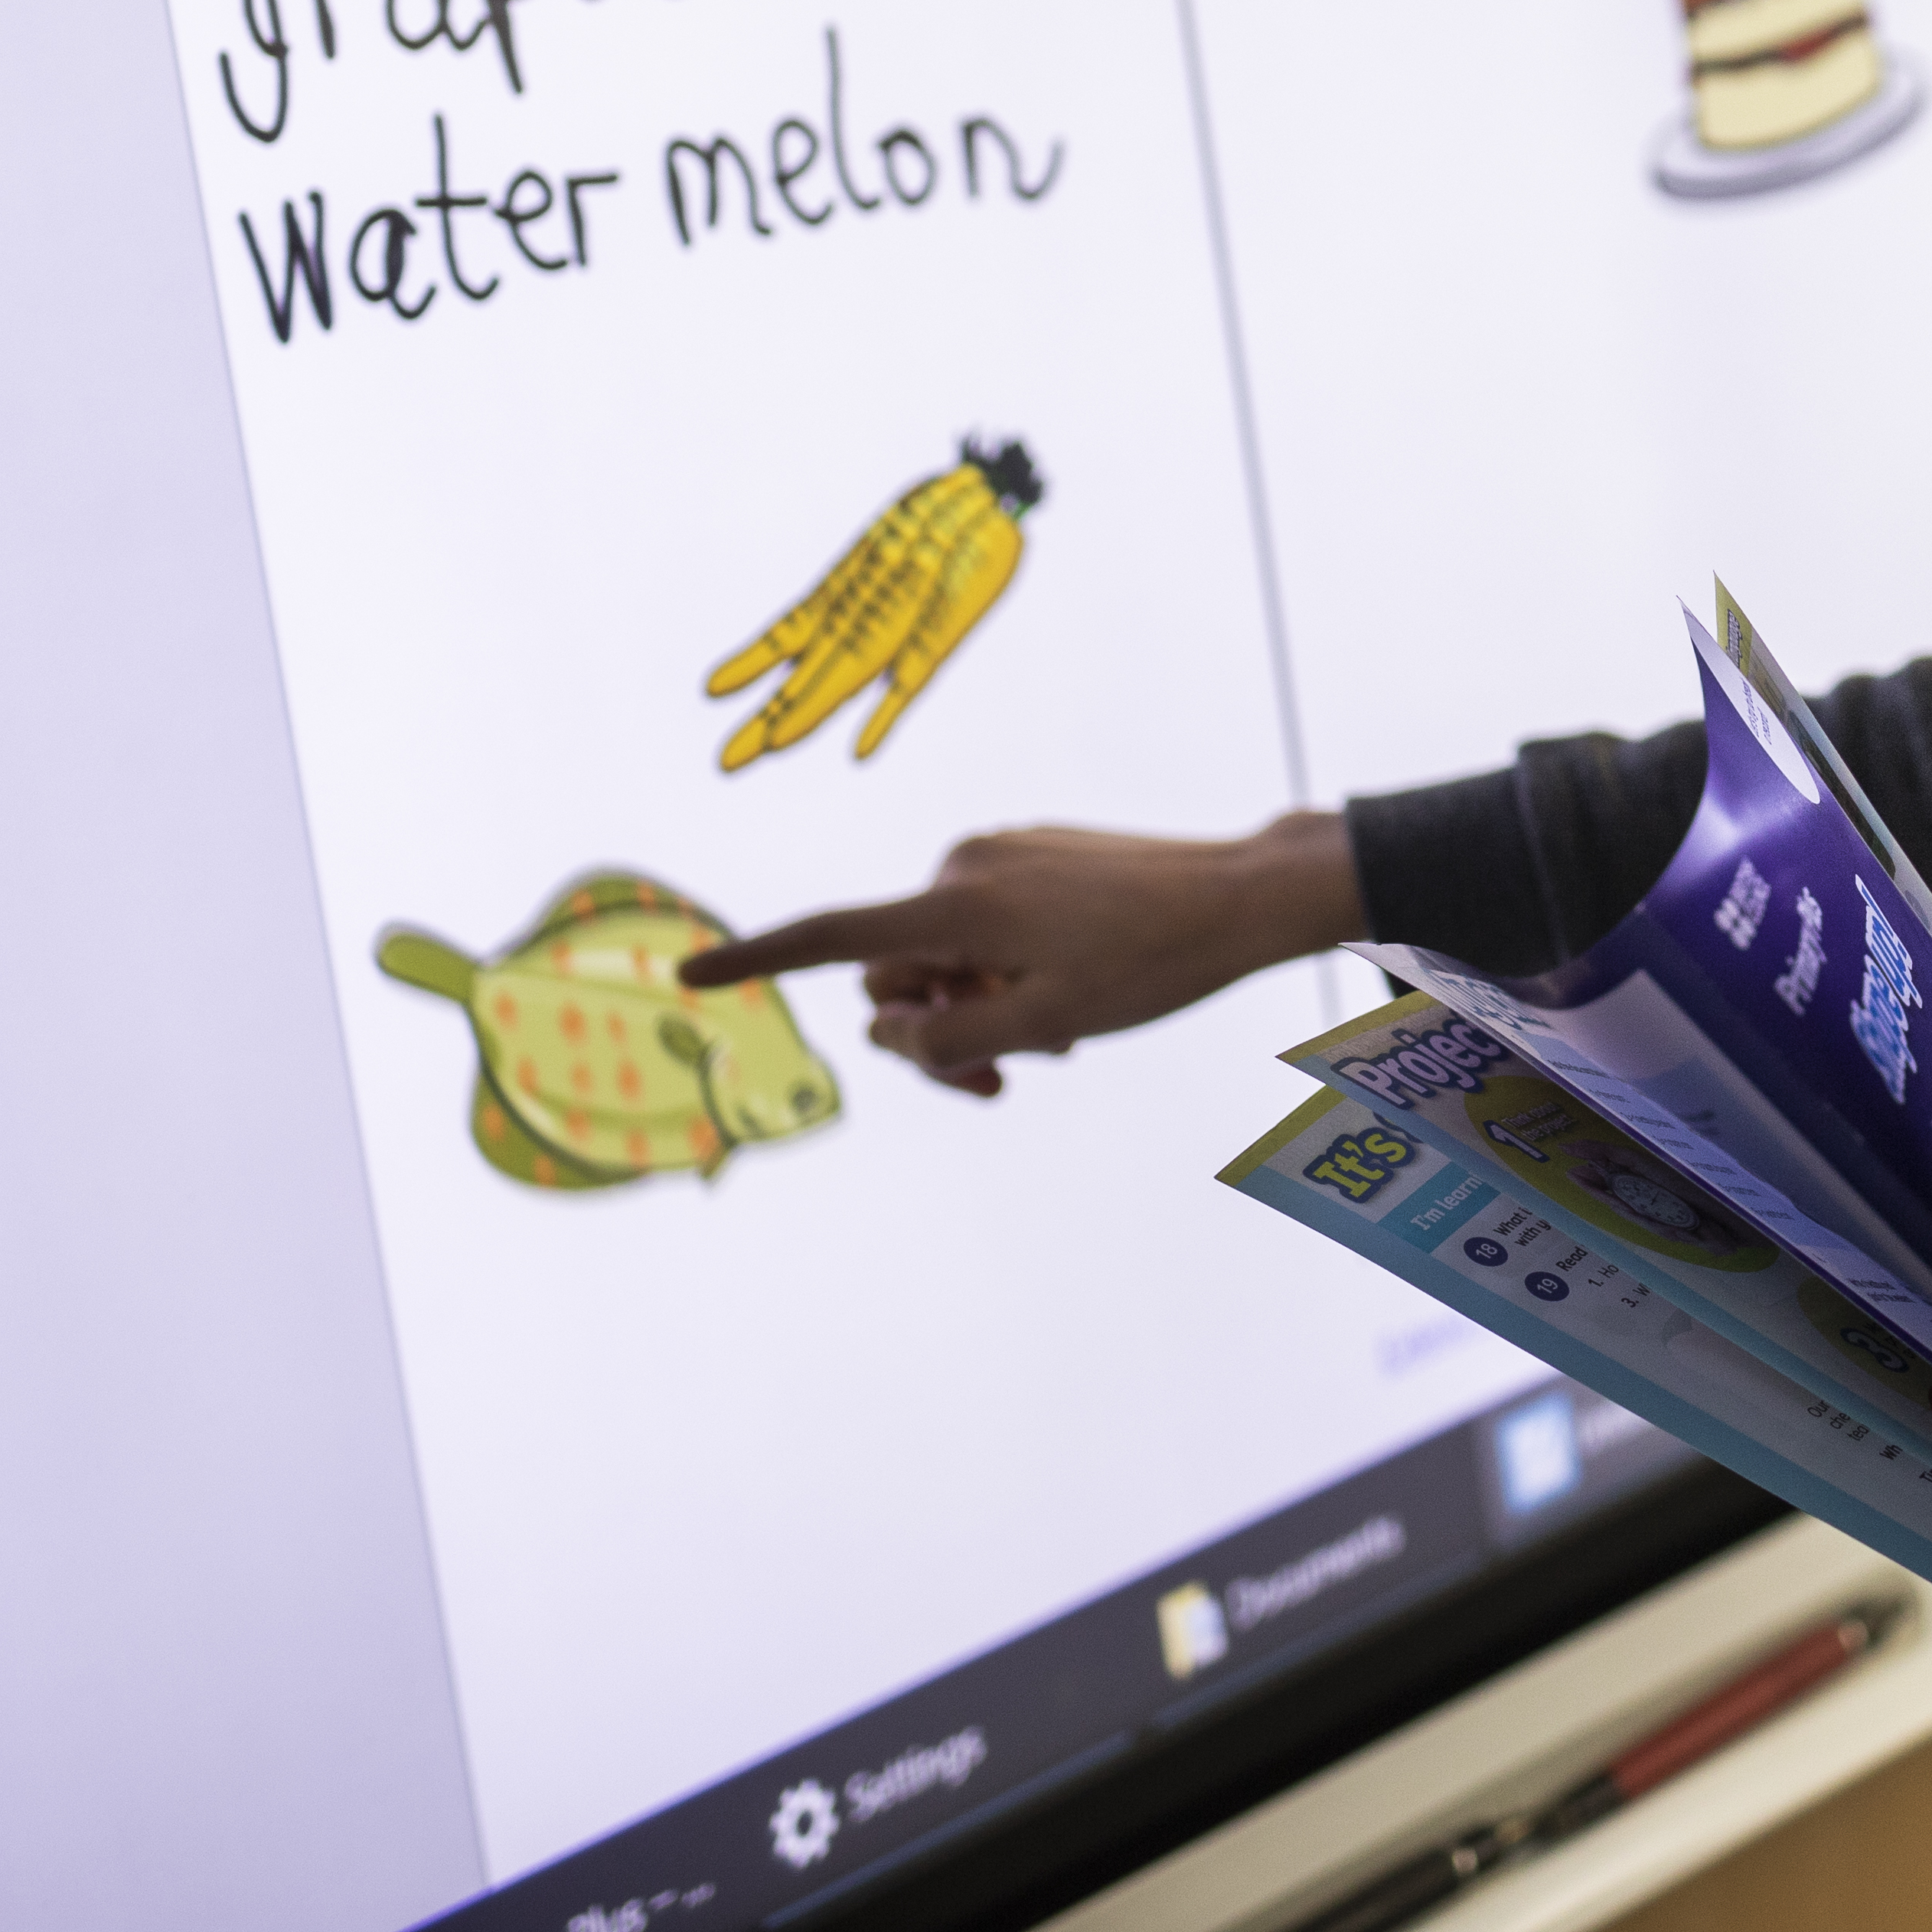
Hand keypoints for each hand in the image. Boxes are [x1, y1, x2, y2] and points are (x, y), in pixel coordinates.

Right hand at [675, 814, 1365, 1097]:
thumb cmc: (1150, 965)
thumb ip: (945, 1041)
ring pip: (946, 956)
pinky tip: (1073, 996)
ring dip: (981, 1006)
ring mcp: (1000, 856)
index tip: (690, 973)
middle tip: (1012, 1075)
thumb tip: (887, 1034)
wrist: (1241, 898)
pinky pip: (987, 929)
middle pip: (897, 972)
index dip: (757, 959)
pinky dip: (1008, 973)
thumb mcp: (1042, 1025)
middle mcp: (964, 867)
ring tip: (1059, 1035)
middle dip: (936, 1030)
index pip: (833, 936)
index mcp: (957, 903)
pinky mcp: (1033, 857)